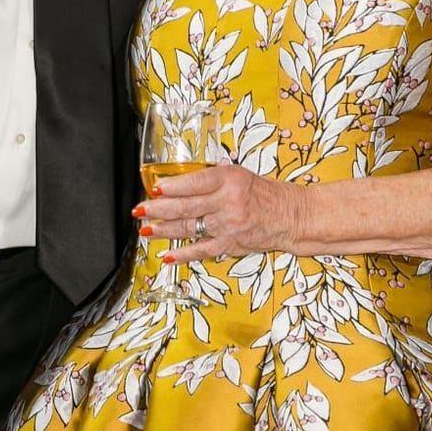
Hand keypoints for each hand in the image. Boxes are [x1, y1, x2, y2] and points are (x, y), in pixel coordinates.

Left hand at [134, 163, 300, 262]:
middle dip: (159, 209)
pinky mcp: (231, 244)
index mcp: (229, 179)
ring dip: (164, 230)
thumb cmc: (262, 193)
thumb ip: (209, 180)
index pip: (194, 183)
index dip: (172, 187)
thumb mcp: (237, 175)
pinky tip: (167, 255)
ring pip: (190, 228)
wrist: (291, 215)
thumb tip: (175, 186)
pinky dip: (183, 254)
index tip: (154, 188)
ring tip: (146, 230)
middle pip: (187, 207)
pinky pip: (202, 250)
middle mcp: (229, 201)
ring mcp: (229, 225)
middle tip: (140, 209)